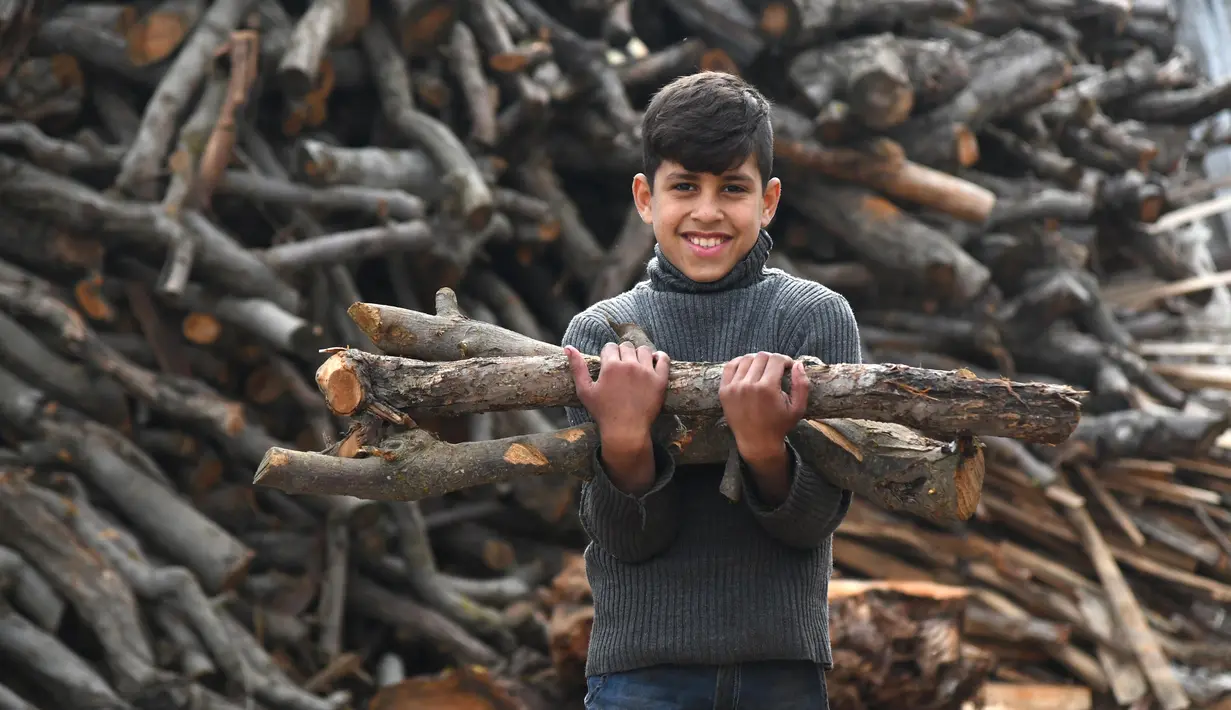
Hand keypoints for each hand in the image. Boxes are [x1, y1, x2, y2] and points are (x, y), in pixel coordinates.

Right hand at [565, 342, 669, 493]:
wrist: (626, 431)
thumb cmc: (603, 412)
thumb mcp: (585, 391)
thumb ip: (577, 368)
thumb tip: (568, 347)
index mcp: (610, 366)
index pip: (610, 347)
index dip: (608, 355)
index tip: (609, 365)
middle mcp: (629, 365)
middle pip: (627, 346)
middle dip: (622, 354)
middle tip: (622, 368)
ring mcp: (646, 372)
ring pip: (644, 350)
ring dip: (639, 354)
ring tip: (637, 365)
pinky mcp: (660, 380)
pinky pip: (664, 359)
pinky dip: (660, 357)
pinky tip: (655, 361)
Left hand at [719, 352, 809, 463]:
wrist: (757, 442)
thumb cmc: (779, 425)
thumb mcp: (798, 409)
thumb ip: (802, 385)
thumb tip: (798, 364)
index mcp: (767, 388)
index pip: (776, 359)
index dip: (785, 360)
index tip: (788, 367)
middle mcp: (748, 385)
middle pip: (761, 356)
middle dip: (772, 360)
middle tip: (776, 369)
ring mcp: (734, 387)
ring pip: (746, 359)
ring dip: (757, 360)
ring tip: (763, 369)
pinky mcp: (724, 391)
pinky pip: (730, 366)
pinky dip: (740, 363)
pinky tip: (748, 368)